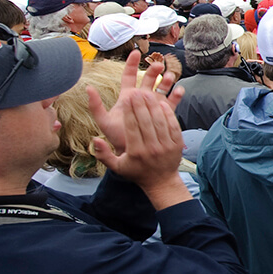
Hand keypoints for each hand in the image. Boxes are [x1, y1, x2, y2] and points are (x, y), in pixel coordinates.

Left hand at [90, 50, 183, 154]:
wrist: (133, 151)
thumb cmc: (117, 137)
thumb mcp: (104, 121)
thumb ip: (95, 105)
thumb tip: (87, 88)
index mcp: (127, 97)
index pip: (129, 76)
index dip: (132, 64)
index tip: (136, 52)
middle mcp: (141, 98)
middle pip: (148, 78)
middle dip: (153, 70)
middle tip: (157, 65)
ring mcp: (153, 105)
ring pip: (162, 87)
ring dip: (167, 80)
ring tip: (170, 77)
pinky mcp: (164, 114)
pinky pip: (172, 102)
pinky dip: (177, 95)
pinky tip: (179, 90)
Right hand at [90, 82, 189, 209]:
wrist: (161, 182)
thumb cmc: (136, 172)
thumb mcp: (116, 167)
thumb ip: (103, 154)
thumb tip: (95, 139)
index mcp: (136, 152)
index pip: (132, 127)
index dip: (130, 111)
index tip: (128, 97)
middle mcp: (151, 148)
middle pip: (146, 122)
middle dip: (141, 105)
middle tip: (137, 91)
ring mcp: (166, 146)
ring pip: (159, 121)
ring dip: (154, 106)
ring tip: (148, 93)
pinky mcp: (177, 144)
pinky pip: (173, 125)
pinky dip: (168, 114)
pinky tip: (162, 103)